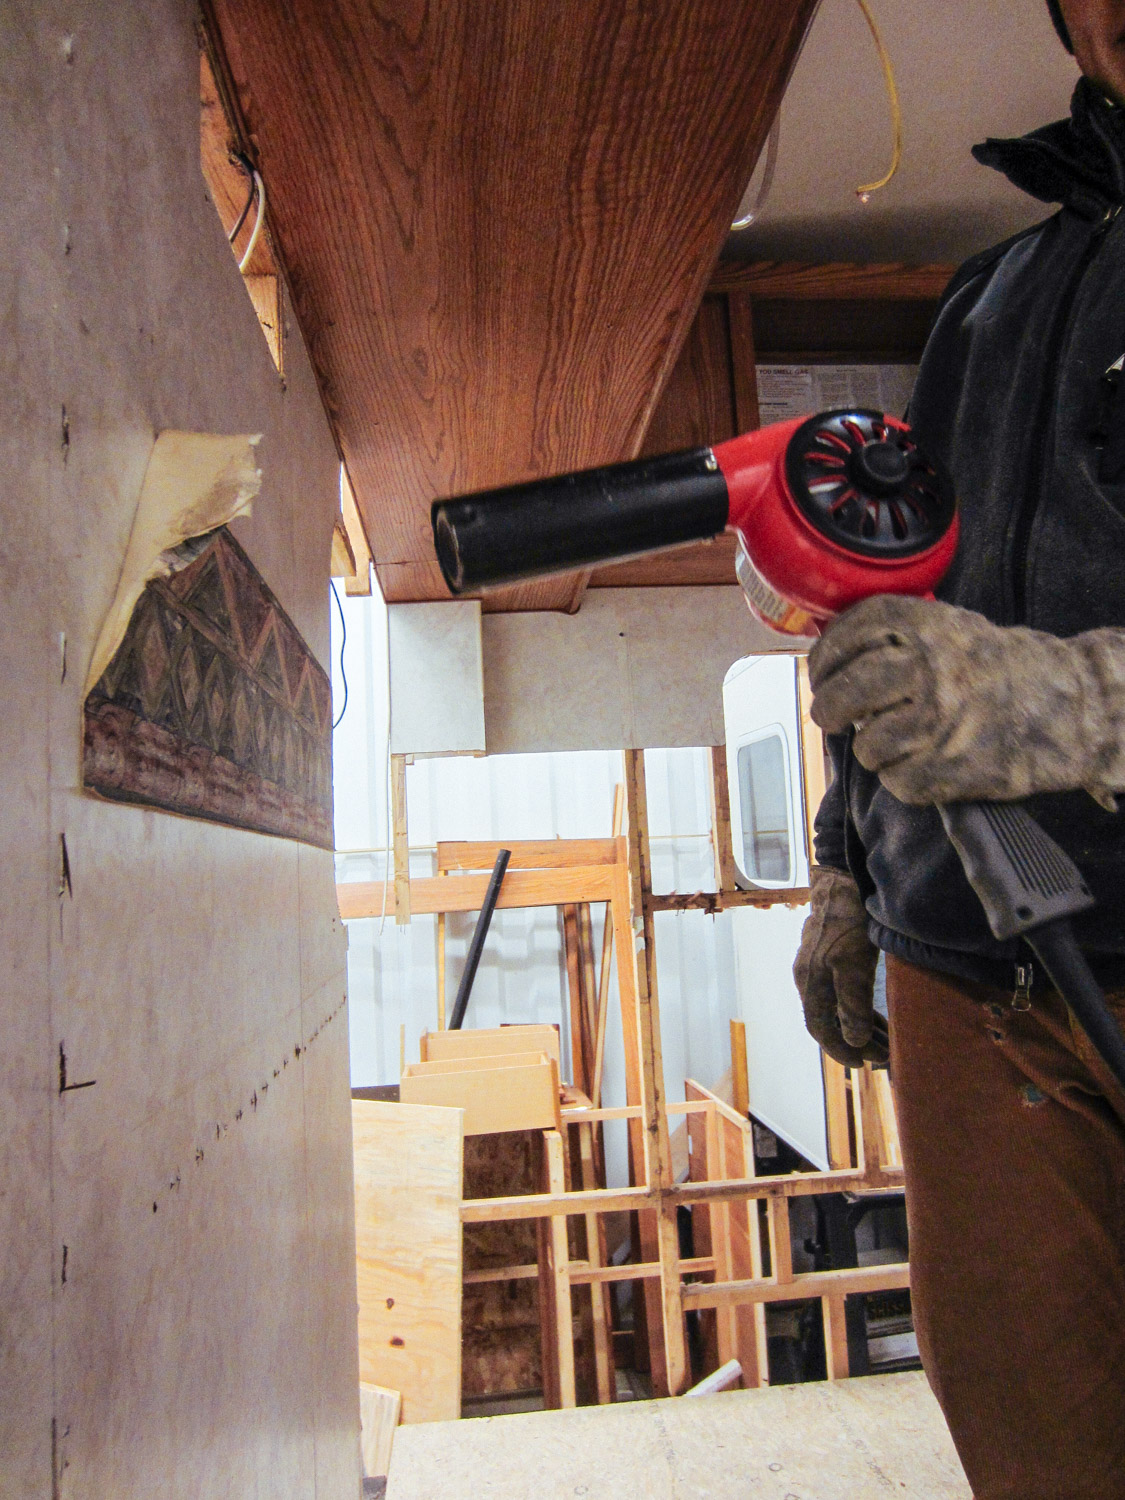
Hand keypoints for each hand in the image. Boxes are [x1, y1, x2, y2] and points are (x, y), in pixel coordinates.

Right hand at [793, 866, 885, 1067]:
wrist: (843, 880)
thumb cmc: (849, 921)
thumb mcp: (854, 964)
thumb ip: (852, 1003)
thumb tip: (853, 1040)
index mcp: (810, 982)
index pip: (820, 1028)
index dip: (841, 1049)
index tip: (864, 1064)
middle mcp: (808, 976)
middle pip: (827, 1020)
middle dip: (854, 1041)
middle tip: (883, 1055)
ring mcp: (816, 964)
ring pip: (835, 1006)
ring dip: (858, 1025)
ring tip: (885, 1039)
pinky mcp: (829, 953)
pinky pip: (840, 991)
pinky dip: (857, 1007)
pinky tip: (875, 1011)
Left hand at [807, 595, 1124, 807]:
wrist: (1071, 708)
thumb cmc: (1003, 670)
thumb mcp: (953, 629)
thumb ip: (899, 636)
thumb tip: (834, 657)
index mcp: (928, 627)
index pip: (850, 635)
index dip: (825, 658)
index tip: (820, 672)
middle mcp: (929, 669)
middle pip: (846, 692)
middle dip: (829, 709)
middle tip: (831, 717)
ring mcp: (939, 720)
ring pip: (867, 745)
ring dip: (871, 750)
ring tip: (892, 743)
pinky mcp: (949, 767)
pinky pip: (896, 782)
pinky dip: (901, 779)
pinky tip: (921, 764)